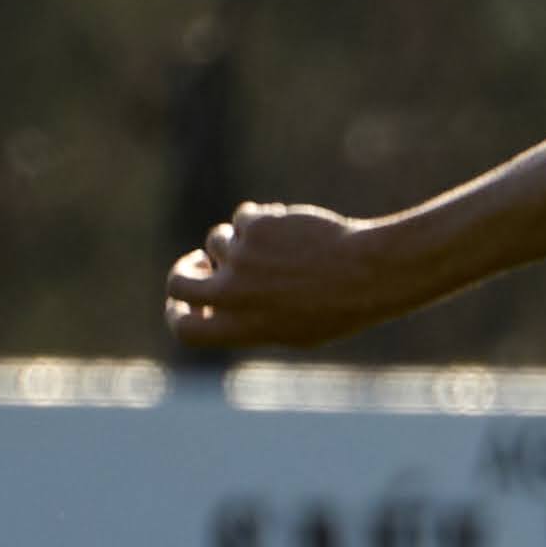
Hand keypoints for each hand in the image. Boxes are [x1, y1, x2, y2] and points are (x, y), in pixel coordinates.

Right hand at [164, 203, 408, 350]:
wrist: (368, 272)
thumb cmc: (337, 306)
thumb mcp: (293, 329)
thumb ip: (249, 320)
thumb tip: (214, 305)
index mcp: (239, 328)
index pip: (184, 328)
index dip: (177, 314)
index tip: (182, 303)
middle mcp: (231, 295)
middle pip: (179, 281)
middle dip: (185, 268)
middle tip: (199, 261)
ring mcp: (240, 259)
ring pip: (217, 242)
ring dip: (239, 241)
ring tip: (281, 248)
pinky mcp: (254, 228)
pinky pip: (244, 218)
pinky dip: (263, 220)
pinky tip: (293, 229)